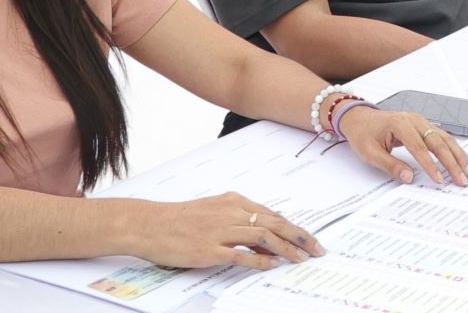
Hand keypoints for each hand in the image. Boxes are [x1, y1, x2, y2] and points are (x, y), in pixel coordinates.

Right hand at [140, 193, 322, 270]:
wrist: (150, 224)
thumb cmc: (180, 218)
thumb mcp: (213, 209)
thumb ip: (238, 216)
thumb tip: (263, 230)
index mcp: (234, 201)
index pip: (272, 215)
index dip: (293, 228)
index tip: (309, 238)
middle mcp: (231, 213)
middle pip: (275, 224)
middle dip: (300, 236)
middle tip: (317, 249)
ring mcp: (220, 232)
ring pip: (263, 238)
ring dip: (286, 249)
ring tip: (301, 259)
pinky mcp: (209, 250)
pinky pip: (241, 255)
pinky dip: (260, 260)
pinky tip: (273, 265)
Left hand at [341, 106, 467, 186]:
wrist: (360, 118)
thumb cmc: (364, 134)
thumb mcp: (370, 153)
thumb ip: (390, 165)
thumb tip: (409, 177)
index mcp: (401, 124)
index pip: (419, 148)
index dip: (430, 165)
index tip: (439, 180)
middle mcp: (415, 120)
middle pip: (438, 141)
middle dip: (452, 162)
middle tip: (462, 178)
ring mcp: (422, 121)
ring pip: (445, 138)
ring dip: (458, 155)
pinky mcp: (425, 125)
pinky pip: (443, 137)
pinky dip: (454, 149)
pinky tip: (463, 159)